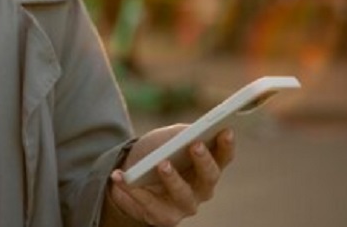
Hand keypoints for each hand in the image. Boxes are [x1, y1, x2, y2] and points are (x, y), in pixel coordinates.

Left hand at [108, 126, 234, 226]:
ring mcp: (184, 205)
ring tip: (162, 163)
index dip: (226, 145)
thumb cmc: (157, 152)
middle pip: (209, 177)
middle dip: (203, 161)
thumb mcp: (168, 137)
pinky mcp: (164, 217)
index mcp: (207, 166)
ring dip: (173, 179)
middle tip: (195, 145)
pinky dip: (133, 189)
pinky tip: (120, 176)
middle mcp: (202, 189)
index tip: (225, 130)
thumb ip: (180, 134)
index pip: (223, 157)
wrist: (133, 175)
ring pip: (183, 194)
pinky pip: (149, 204)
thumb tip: (188, 133)